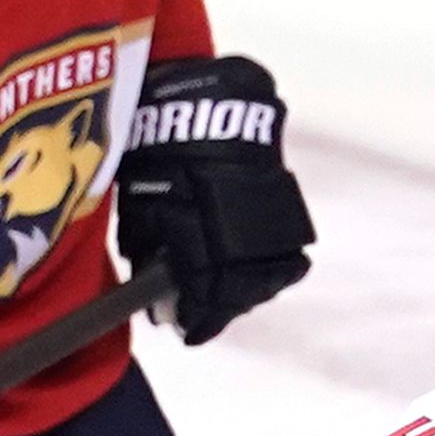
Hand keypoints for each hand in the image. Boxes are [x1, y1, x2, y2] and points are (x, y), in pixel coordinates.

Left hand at [117, 57, 315, 344]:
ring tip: (222, 290)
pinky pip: (278, 256)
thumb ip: (152, 254)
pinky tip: (246, 265)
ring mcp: (275, 235)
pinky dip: (260, 266)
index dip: (196, 320)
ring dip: (243, 289)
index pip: (206, 301)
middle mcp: (248, 249)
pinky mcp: (288, 217)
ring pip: (264, 280)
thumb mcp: (146, 206)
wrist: (209, 103)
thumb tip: (161, 298)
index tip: (184, 332)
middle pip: (240, 296)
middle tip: (200, 313)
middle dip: (219, 307)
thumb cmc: (163, 150)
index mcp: (208, 249)